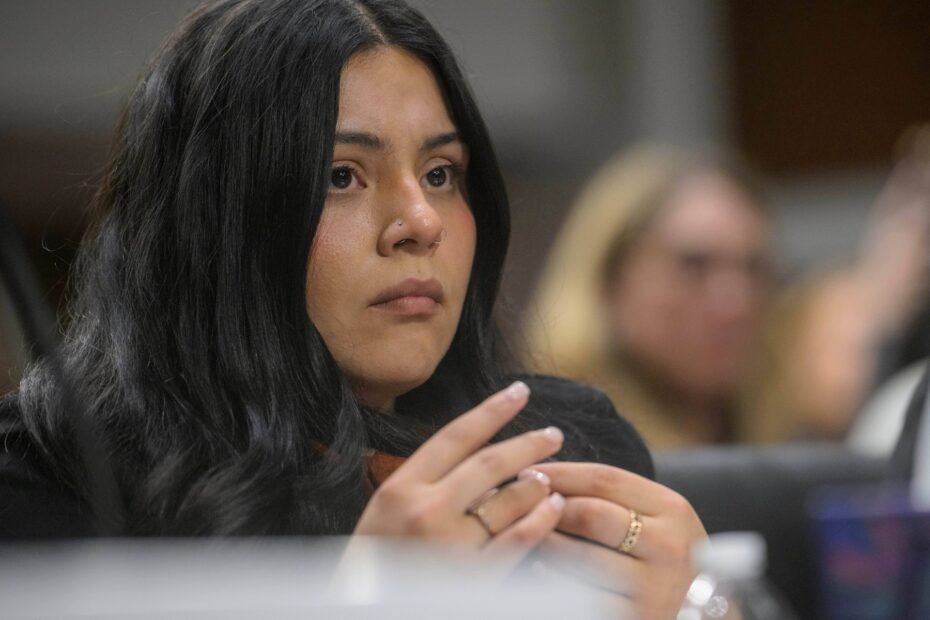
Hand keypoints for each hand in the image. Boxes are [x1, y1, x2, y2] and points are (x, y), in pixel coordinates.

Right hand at [353, 381, 565, 568]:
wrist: (364, 613)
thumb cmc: (374, 566)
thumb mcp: (384, 514)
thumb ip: (422, 484)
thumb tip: (474, 454)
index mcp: (399, 488)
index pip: (455, 436)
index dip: (492, 410)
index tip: (519, 392)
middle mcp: (425, 511)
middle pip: (489, 463)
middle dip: (527, 444)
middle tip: (553, 434)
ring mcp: (450, 545)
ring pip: (509, 500)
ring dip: (536, 484)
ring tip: (548, 477)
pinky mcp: (473, 578)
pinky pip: (518, 540)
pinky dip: (541, 520)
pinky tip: (552, 508)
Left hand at [533, 462, 706, 619]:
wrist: (699, 618)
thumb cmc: (664, 562)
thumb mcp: (658, 522)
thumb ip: (615, 500)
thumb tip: (547, 477)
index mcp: (673, 510)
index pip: (606, 479)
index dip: (561, 472)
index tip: (529, 471)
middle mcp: (669, 547)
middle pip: (590, 515)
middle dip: (547, 507)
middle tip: (517, 504)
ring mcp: (654, 588)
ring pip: (579, 558)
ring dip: (543, 543)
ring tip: (521, 535)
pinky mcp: (636, 619)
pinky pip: (579, 595)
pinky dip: (552, 580)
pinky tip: (537, 572)